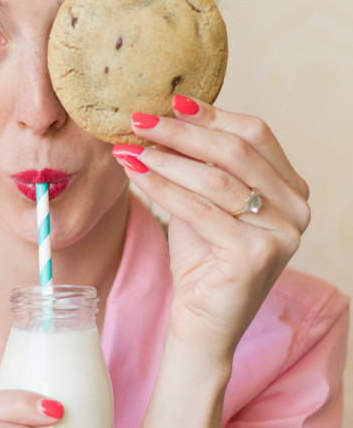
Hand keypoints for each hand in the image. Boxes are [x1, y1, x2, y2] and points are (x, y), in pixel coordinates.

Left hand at [112, 95, 310, 363]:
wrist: (202, 325)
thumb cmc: (202, 259)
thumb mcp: (204, 200)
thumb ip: (200, 163)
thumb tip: (165, 114)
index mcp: (292, 189)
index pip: (256, 134)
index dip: (212, 114)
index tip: (169, 102)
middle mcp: (297, 209)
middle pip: (236, 151)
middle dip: (182, 132)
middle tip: (139, 120)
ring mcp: (282, 234)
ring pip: (216, 179)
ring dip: (167, 158)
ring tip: (130, 147)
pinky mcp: (256, 256)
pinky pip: (200, 210)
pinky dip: (162, 187)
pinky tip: (136, 173)